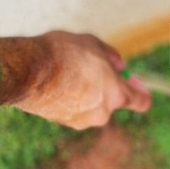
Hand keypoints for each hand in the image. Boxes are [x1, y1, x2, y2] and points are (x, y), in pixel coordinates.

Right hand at [0, 32, 150, 128]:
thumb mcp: (93, 45)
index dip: (141, 91)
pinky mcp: (62, 122)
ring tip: (68, 72)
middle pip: (111, 101)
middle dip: (104, 86)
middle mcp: (102, 114)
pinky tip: (55, 83)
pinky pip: (72, 109)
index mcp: (116, 96)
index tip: (134, 82)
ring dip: (85, 93)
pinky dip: (69, 99)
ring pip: (90, 105)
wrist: (29, 73)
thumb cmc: (63, 56)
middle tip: (90, 67)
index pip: (141, 102)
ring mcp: (81, 121)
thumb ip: (111, 57)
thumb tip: (119, 66)